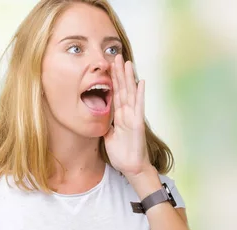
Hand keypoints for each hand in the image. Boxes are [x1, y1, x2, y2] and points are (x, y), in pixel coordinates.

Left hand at [103, 55, 151, 177]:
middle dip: (118, 72)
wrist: (131, 167)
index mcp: (119, 115)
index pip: (115, 93)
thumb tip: (95, 117)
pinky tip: (141, 81)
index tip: (108, 65)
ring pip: (130, 93)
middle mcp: (127, 113)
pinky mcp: (138, 123)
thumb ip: (105, 124)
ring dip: (128, 77)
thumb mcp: (107, 136)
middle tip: (115, 55)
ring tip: (127, 62)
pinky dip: (140, 94)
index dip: (111, 79)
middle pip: (122, 88)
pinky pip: (139, 106)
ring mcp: (133, 117)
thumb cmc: (121, 153)